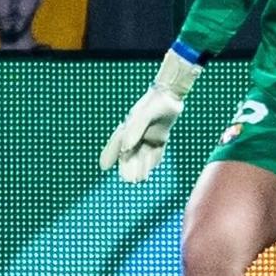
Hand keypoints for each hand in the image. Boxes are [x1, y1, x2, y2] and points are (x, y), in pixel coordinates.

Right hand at [100, 49, 201, 182]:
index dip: (110, 155)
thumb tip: (125, 149)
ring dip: (141, 167)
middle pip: (130, 153)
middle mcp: (137, 133)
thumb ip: (134, 132)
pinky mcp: (161, 138)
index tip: (104, 166)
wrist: (171, 95)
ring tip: (140, 180)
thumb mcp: (144, 116)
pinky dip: (152, 162)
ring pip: (143, 155)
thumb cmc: (155, 104)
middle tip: (129, 180)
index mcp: (128, 127)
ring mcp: (149, 136)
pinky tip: (149, 171)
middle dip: (128, 166)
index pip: (117, 143)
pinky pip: (155, 153)